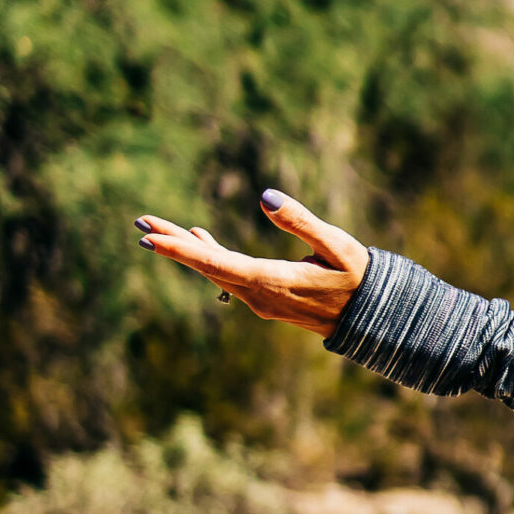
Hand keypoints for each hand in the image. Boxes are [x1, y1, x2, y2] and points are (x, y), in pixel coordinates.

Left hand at [135, 189, 366, 333]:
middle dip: (172, 244)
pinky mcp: (266, 297)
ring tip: (156, 230)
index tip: (150, 238)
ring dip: (187, 249)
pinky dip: (210, 255)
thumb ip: (300, 220)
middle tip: (141, 223)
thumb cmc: (359, 278)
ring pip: (215, 271)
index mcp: (272, 281)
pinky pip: (228, 275)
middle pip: (207, 266)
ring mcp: (260, 300)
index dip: (181, 249)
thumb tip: (265, 196)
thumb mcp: (336, 244)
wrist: (372, 317)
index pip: (216, 263)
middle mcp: (258, 295)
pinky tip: (199, 237)